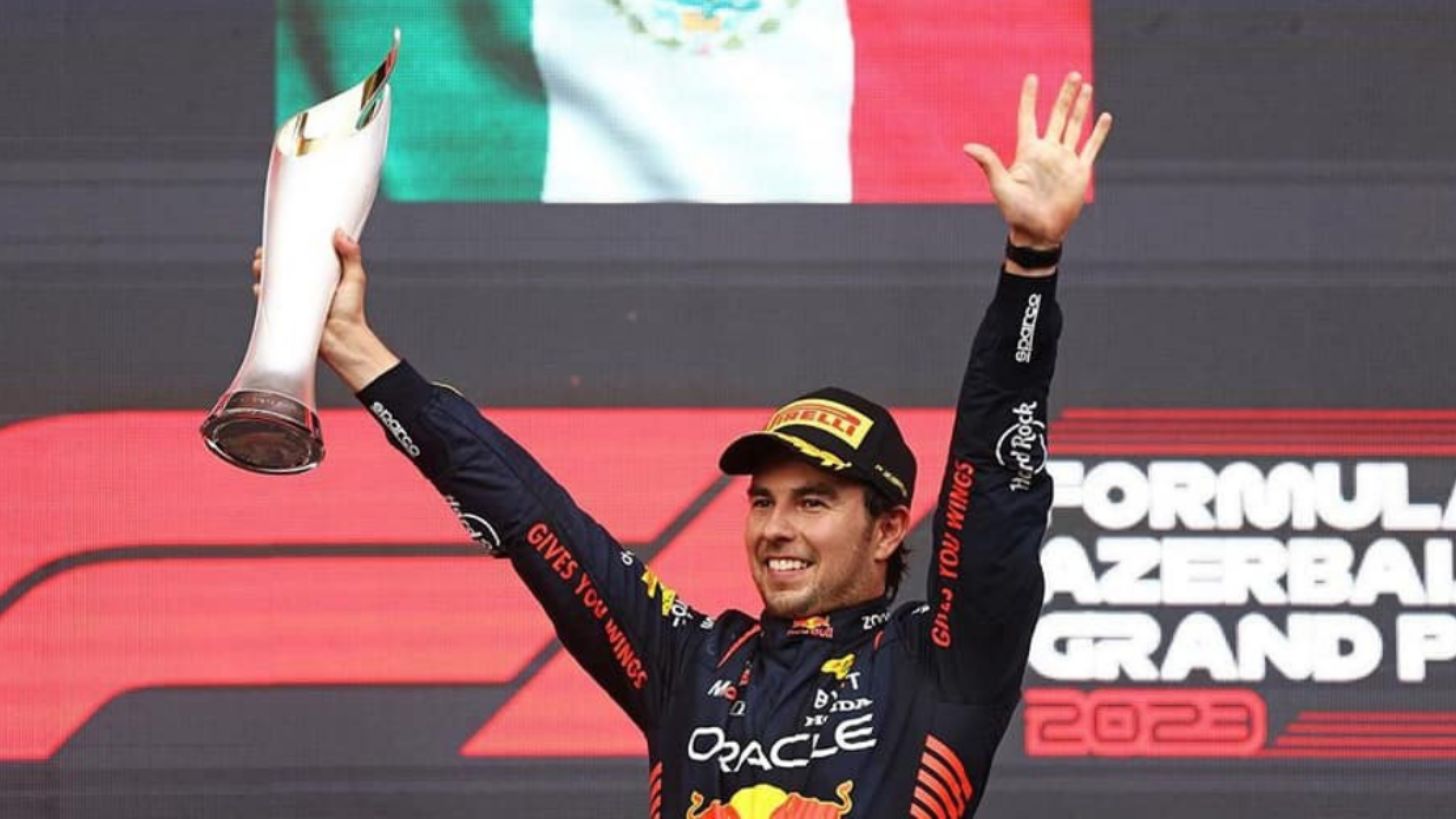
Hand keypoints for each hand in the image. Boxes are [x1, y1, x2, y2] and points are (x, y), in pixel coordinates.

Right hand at [250, 230, 398, 391]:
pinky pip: (268, 303)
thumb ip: (351, 256)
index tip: (278, 237)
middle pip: (279, 268)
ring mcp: (293, 300)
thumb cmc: (352, 313)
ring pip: (270, 283)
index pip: (298, 258)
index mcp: (318, 276)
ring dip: (261, 272)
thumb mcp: (355, 279)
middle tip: (264, 252)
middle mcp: (303, 287)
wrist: (344, 340)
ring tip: (259, 265)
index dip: (285, 247)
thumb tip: (340, 234)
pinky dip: (261, 294)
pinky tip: (259, 288)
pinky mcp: (287, 314)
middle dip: (267, 258)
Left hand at [963, 72, 1112, 248]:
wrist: (1038, 233)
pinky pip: (1091, 147)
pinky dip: (1098, 132)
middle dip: (1065, 95)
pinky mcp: (1079, 172)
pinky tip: (1104, 116)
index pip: (1028, 118)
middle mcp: (1047, 151)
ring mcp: (1064, 160)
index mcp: (1027, 152)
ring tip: (1086, 86)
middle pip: (1057, 116)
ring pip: (1075, 126)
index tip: (1032, 77)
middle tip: (1073, 75)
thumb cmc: (1015, 212)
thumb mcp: (1000, 186)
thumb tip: (967, 146)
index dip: (1030, 98)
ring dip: (1081, 107)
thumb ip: (989, 163)